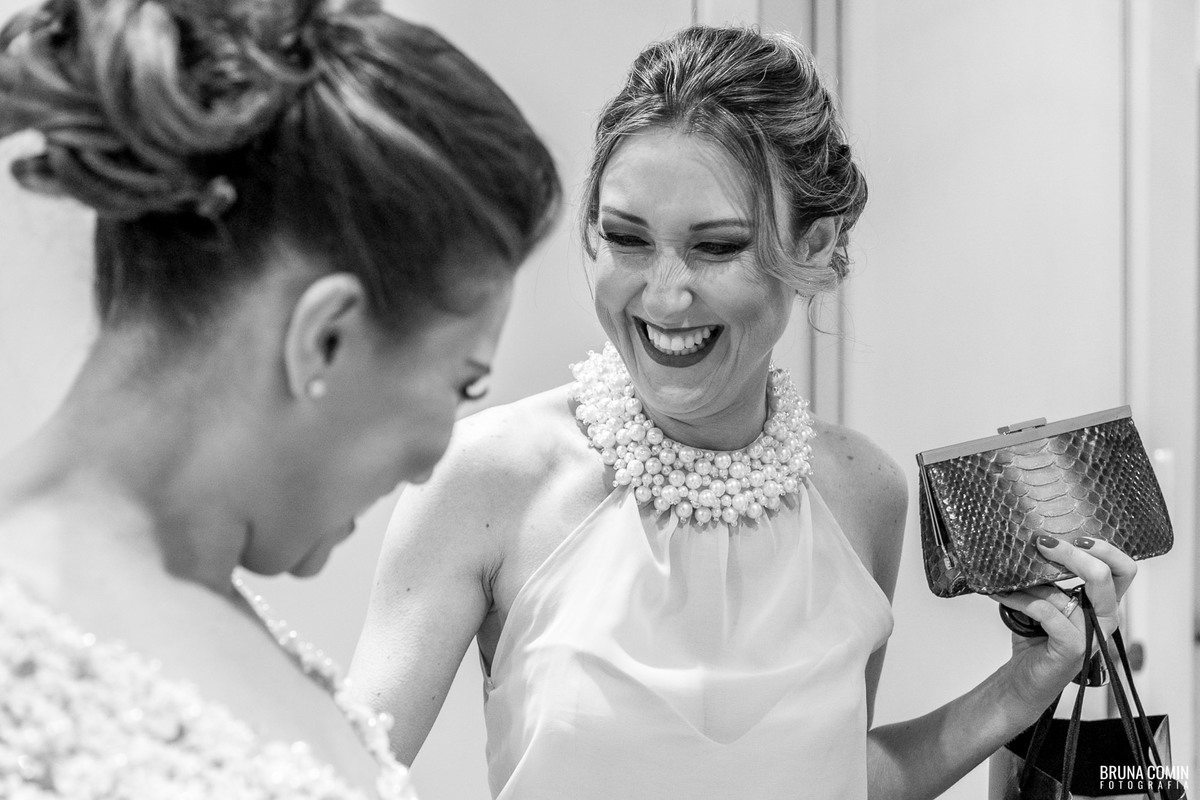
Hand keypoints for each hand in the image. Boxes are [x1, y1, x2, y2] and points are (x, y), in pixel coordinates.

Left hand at [990, 536, 1136, 698]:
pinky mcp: (1074, 648)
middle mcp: (1104, 617)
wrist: (1024, 678)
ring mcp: (1092, 634)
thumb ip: (1047, 579)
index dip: (1105, 549)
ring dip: (1036, 581)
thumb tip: (1030, 546)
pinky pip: (1049, 613)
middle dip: (1074, 554)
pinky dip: (1023, 600)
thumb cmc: (1035, 638)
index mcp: (1102, 603)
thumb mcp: (1045, 600)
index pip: (1123, 570)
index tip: (1075, 537)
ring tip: (1009, 575)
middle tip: (1044, 544)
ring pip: (1072, 593)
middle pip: (1106, 576)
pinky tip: (1003, 595)